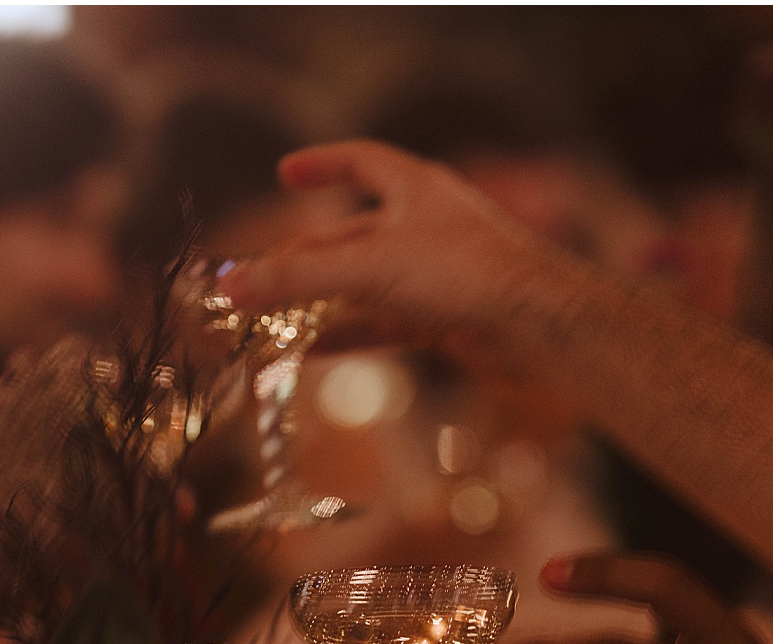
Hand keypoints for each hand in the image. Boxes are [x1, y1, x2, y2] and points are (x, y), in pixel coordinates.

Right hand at [217, 140, 565, 374]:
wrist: (539, 325)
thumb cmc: (465, 273)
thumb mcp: (370, 269)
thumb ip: (298, 279)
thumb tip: (233, 290)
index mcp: (415, 189)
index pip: (361, 162)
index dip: (322, 165)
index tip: (285, 172)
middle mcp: (425, 227)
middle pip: (349, 238)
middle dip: (302, 260)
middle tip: (256, 281)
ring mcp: (434, 275)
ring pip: (362, 286)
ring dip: (318, 304)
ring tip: (271, 322)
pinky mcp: (442, 318)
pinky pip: (380, 325)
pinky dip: (344, 336)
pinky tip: (308, 353)